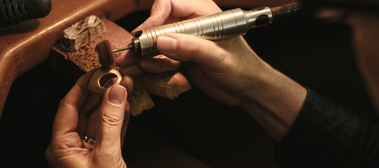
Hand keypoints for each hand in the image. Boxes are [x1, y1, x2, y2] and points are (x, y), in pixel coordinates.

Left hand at [45, 70, 132, 167]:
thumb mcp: (106, 155)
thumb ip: (111, 123)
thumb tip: (115, 93)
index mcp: (61, 147)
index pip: (68, 106)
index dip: (83, 86)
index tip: (98, 73)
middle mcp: (70, 148)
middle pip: (83, 110)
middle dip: (101, 92)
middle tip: (114, 77)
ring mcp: (87, 152)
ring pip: (99, 120)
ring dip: (113, 103)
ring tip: (124, 86)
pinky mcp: (102, 157)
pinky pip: (109, 132)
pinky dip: (118, 119)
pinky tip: (126, 105)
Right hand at [117, 0, 270, 105]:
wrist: (249, 91)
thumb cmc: (243, 69)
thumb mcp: (218, 57)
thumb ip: (191, 48)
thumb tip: (163, 41)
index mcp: (203, 14)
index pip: (170, 3)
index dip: (154, 16)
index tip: (144, 35)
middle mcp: (191, 26)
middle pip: (158, 25)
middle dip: (143, 41)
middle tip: (129, 54)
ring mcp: (185, 43)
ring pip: (155, 44)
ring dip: (144, 56)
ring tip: (135, 67)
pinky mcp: (181, 59)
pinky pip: (159, 59)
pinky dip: (150, 67)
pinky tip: (144, 72)